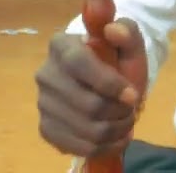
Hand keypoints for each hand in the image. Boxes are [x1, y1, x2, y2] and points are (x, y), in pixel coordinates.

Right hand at [36, 18, 147, 156]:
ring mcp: (43, 103)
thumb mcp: (129, 45)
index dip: (108, 83)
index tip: (132, 94)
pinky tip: (115, 135)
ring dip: (116, 129)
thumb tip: (112, 29)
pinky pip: (79, 146)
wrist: (107, 86)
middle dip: (118, 111)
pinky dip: (105, 145)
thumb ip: (128, 32)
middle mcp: (45, 73)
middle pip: (87, 104)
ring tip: (125, 120)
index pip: (78, 64)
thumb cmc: (117, 61)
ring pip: (87, 129)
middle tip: (131, 107)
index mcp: (61, 45)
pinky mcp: (46, 128)